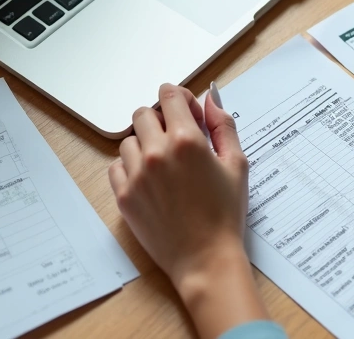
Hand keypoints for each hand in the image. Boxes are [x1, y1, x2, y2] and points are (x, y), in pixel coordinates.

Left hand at [108, 83, 268, 337]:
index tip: (187, 112)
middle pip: (143, 113)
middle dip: (160, 119)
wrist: (205, 258)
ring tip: (164, 164)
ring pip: (128, 140)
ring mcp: (136, 175)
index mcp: (187, 140)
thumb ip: (223, 126)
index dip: (179, 98)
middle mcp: (156, 153)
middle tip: (176, 138)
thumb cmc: (225, 214)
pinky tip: (150, 180)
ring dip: (144, 144)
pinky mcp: (124, 196)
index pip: (168, 94)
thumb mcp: (237, 164)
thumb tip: (210, 100)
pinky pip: (116, 167)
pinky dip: (130, 167)